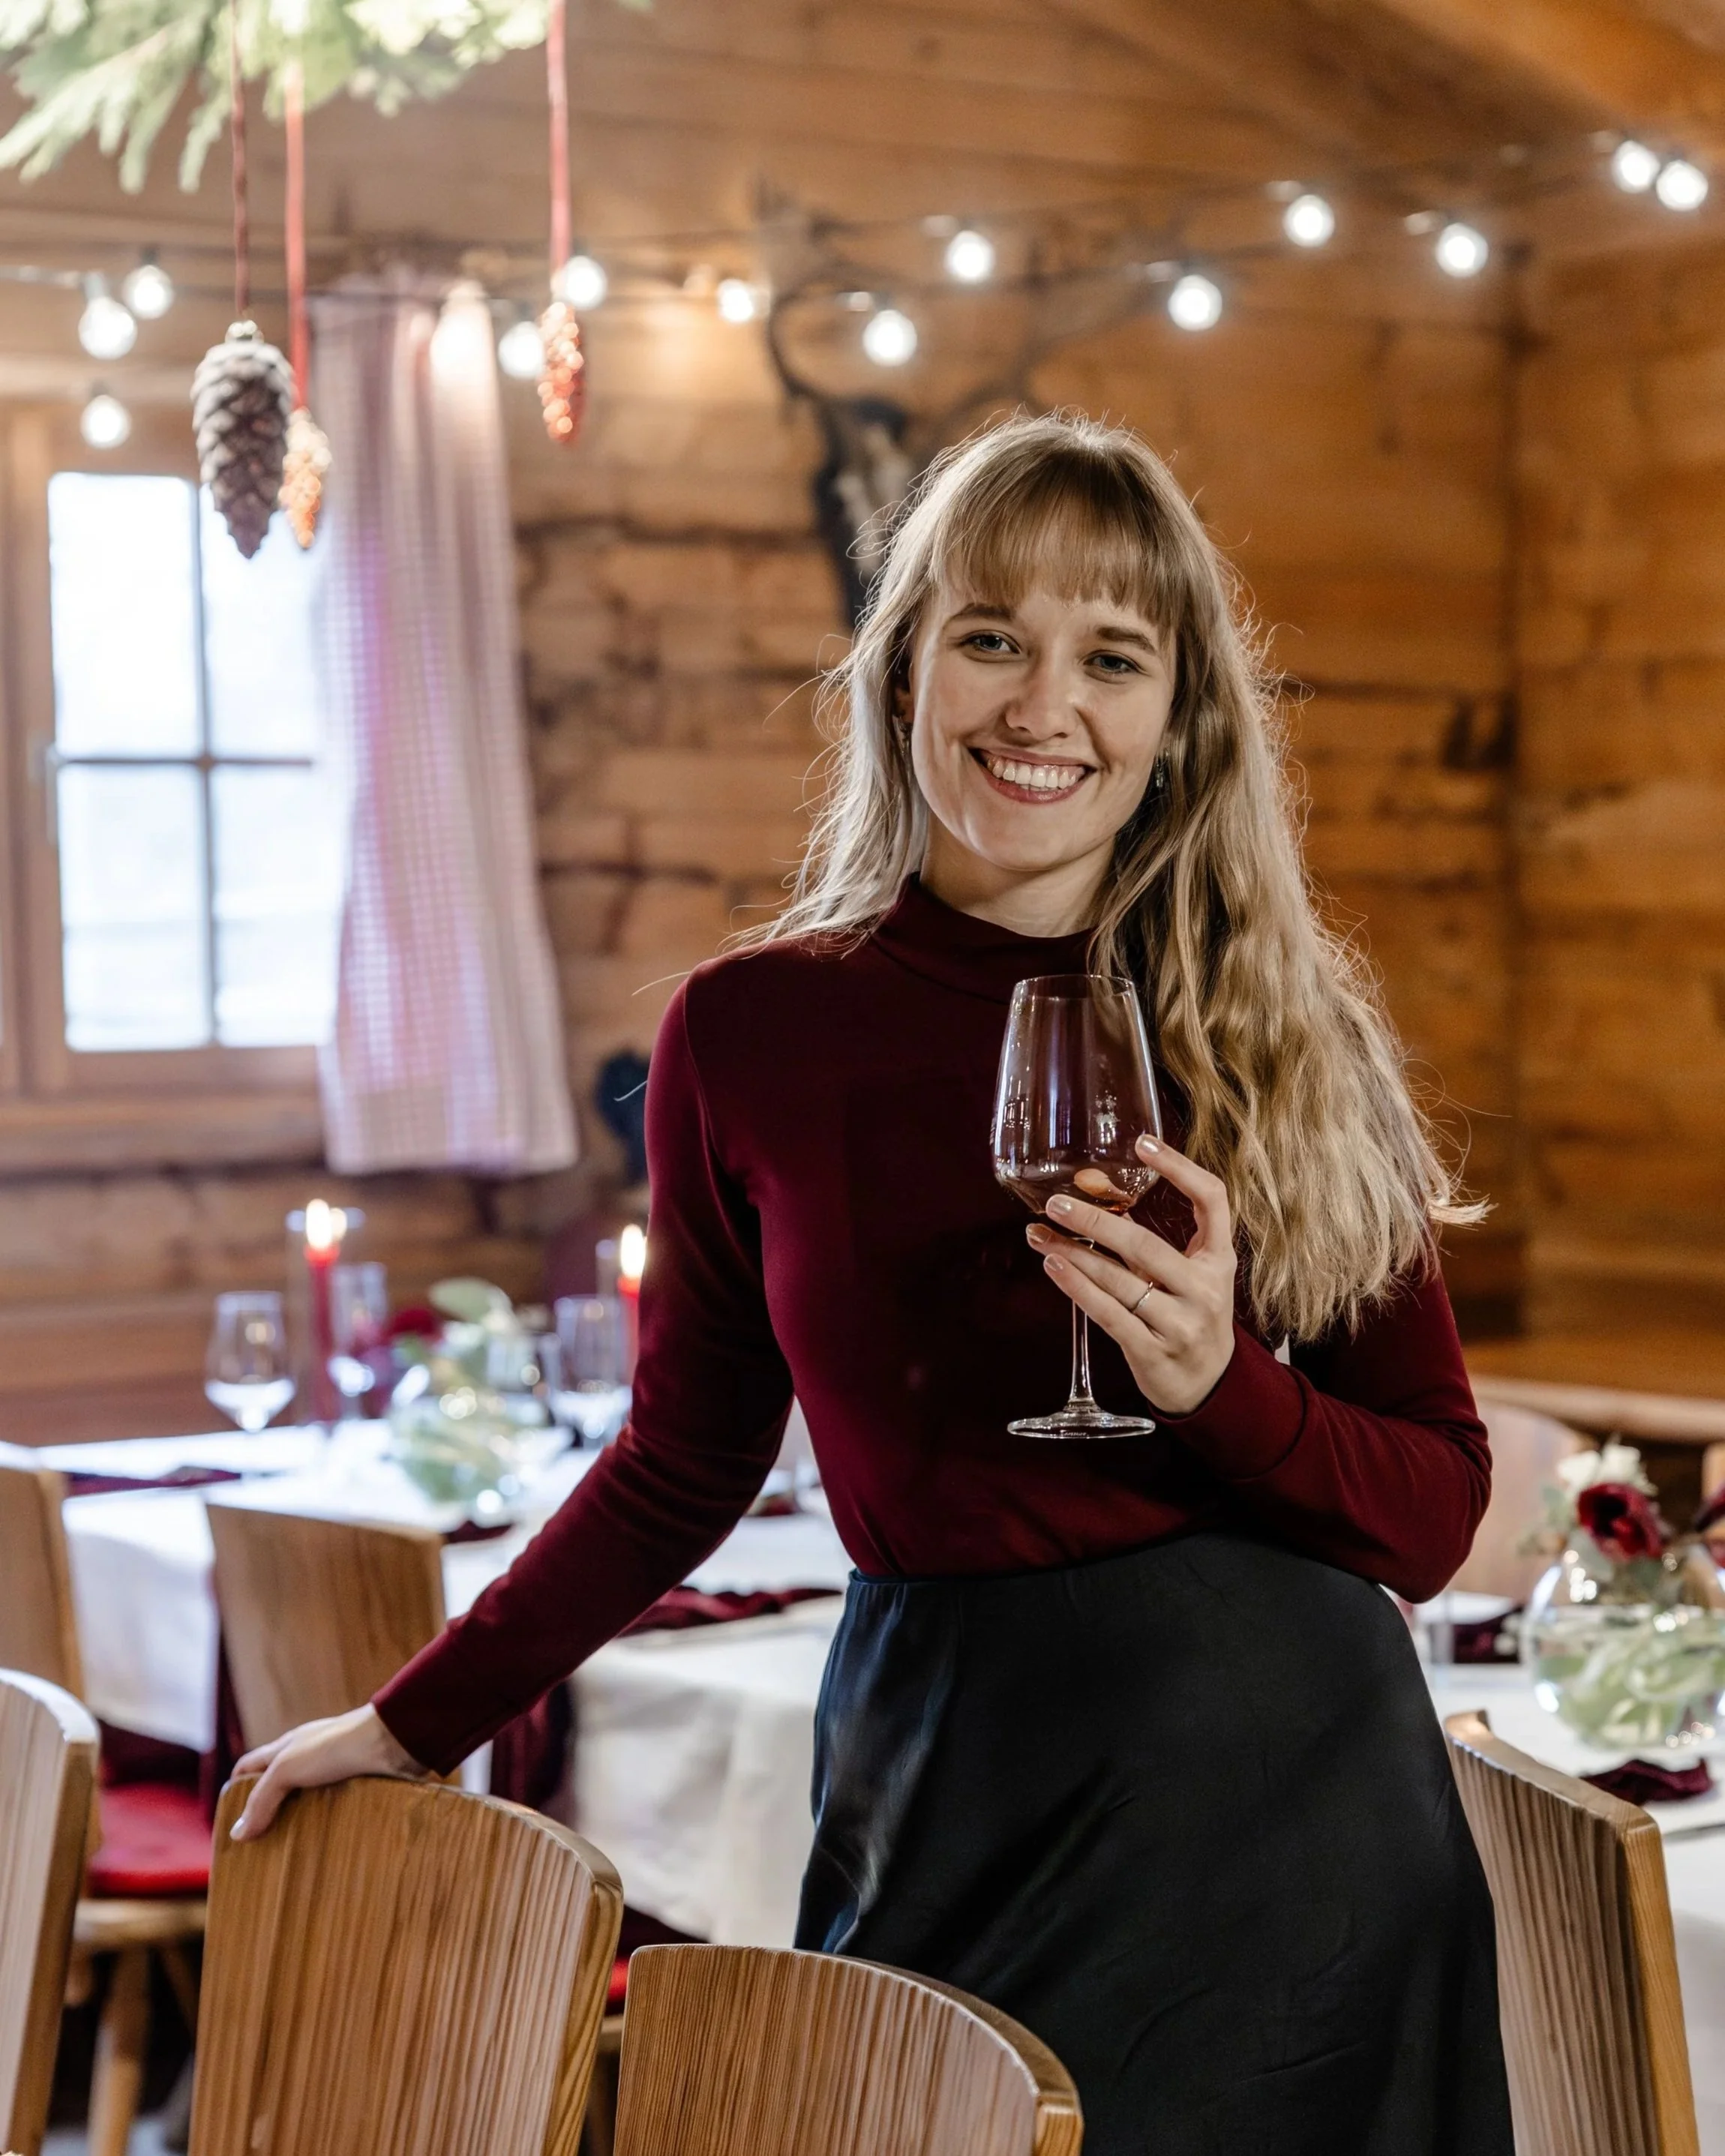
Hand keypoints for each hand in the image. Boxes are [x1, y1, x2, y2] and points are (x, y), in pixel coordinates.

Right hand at [229, 1703, 428, 1840]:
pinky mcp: (358, 1790)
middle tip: (258, 1854)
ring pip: (308, 1805)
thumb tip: (237, 1835)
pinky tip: (321, 1851)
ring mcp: (335, 1774)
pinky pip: (335, 1813)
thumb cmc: (338, 1746)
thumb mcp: (288, 1768)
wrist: (394, 1742)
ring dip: (299, 1828)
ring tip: (287, 1862)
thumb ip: (262, 1799)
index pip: (249, 1768)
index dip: (235, 1792)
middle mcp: (310, 1759)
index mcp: (288, 1747)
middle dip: (267, 1817)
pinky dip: (326, 1830)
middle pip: (278, 1789)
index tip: (228, 1826)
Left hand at [1027, 1134, 1236, 1415]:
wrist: (1208, 1385)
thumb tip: (1093, 1196)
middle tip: (1056, 1203)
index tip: (1143, 1144)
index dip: (1180, 1168)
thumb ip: (1150, 1243)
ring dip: (1072, 1254)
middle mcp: (1205, 1288)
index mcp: (1219, 1260)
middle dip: (1094, 1222)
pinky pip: (1108, 1314)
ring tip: (1038, 1234)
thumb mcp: (1189, 1275)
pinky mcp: (1154, 1351)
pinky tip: (1054, 1268)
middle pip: (1145, 1244)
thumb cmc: (1189, 1316)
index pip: (1212, 1200)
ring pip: (1118, 1280)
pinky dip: (1077, 1288)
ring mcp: (1182, 1323)